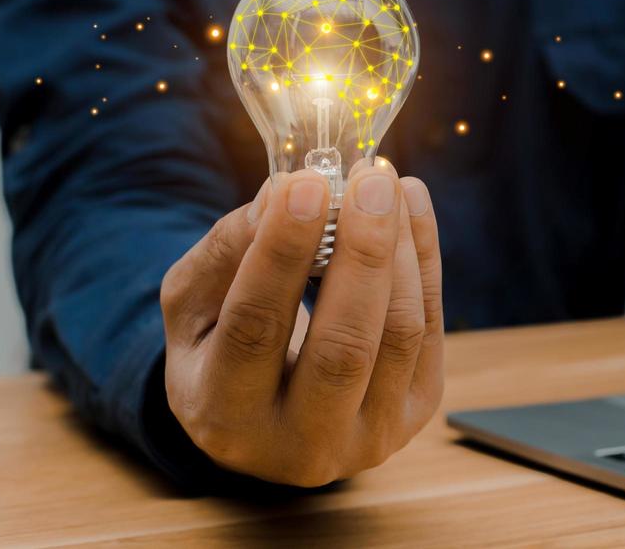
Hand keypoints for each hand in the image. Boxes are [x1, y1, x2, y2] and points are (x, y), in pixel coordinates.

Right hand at [159, 161, 442, 486]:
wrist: (268, 415)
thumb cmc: (219, 344)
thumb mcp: (195, 301)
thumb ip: (231, 248)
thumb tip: (290, 191)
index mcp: (226, 416)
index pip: (256, 329)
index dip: (282, 253)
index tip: (307, 184)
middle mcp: (300, 443)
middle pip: (344, 345)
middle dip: (364, 253)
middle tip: (370, 180)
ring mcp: (367, 437)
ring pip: (398, 334)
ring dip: (402, 248)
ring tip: (388, 183)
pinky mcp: (414, 412)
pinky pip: (429, 328)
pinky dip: (425, 260)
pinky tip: (411, 206)